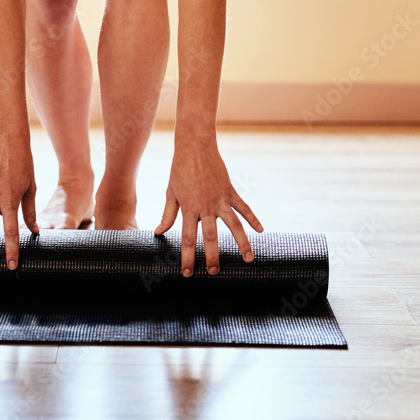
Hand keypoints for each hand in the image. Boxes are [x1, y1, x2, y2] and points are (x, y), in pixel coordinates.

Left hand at [154, 135, 262, 276]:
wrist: (195, 146)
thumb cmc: (179, 170)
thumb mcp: (170, 193)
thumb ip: (167, 215)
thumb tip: (159, 232)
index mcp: (189, 209)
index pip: (188, 239)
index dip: (188, 257)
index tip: (188, 273)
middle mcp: (206, 206)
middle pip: (211, 237)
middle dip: (213, 256)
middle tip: (215, 272)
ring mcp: (220, 199)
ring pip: (234, 225)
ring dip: (242, 243)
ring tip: (248, 259)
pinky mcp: (230, 191)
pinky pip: (244, 208)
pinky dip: (253, 219)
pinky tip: (260, 231)